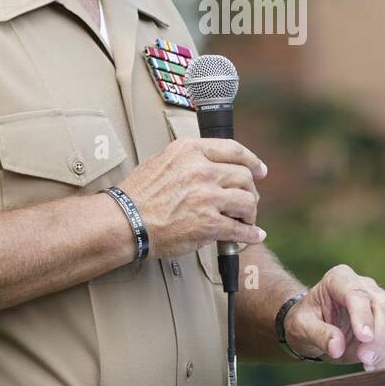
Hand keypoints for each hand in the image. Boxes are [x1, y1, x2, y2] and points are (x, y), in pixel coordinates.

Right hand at [116, 137, 267, 258]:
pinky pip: (240, 230)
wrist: (125, 221)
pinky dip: (250, 235)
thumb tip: (211, 166)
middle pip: (244, 177)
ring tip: (246, 220)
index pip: (233, 149)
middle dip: (251, 190)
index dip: (252, 160)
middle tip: (249, 200)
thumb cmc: (138, 194)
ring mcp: (207, 197)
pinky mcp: (209, 224)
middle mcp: (202, 170)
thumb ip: (189, 159)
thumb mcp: (162, 160)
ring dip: (250, 213)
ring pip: (247, 202)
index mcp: (190, 151)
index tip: (259, 169)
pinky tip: (253, 236)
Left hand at [284, 265, 384, 370]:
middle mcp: (364, 286)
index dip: (363, 316)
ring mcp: (380, 302)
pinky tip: (373, 366)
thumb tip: (336, 347)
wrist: (313, 327)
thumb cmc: (305, 321)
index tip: (364, 339)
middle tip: (364, 359)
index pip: (357, 294)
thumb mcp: (301, 327)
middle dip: (379, 336)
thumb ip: (318, 334)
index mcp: (340, 279)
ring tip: (367, 364)